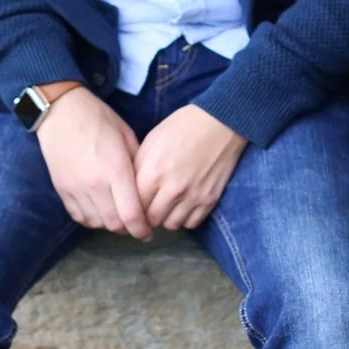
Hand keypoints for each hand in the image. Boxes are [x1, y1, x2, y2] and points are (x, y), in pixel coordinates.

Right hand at [33, 85, 151, 238]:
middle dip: (128, 229)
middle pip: (114, 224)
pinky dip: (91, 219)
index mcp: (116, 169)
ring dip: (109, 225)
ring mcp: (76, 189)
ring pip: (96, 223)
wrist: (61, 112)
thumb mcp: (127, 136)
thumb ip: (137, 164)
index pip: (131, 214)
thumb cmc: (99, 119)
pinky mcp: (62, 190)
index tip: (148, 233)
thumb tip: (147, 188)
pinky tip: (99, 211)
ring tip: (118, 217)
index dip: (142, 229)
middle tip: (135, 225)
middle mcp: (95, 184)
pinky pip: (79, 216)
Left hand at [134, 104, 249, 230]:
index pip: (133, 206)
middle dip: (146, 215)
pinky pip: (191, 223)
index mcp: (153, 172)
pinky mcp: (210, 200)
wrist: (220, 122)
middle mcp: (173, 189)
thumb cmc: (181, 127)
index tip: (132, 205)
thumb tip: (127, 191)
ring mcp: (193, 197)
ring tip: (166, 205)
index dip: (130, 207)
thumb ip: (138, 169)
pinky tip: (183, 204)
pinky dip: (185, 218)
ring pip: (170, 225)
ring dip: (165, 218)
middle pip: (151, 220)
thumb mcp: (151, 141)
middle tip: (148, 206)